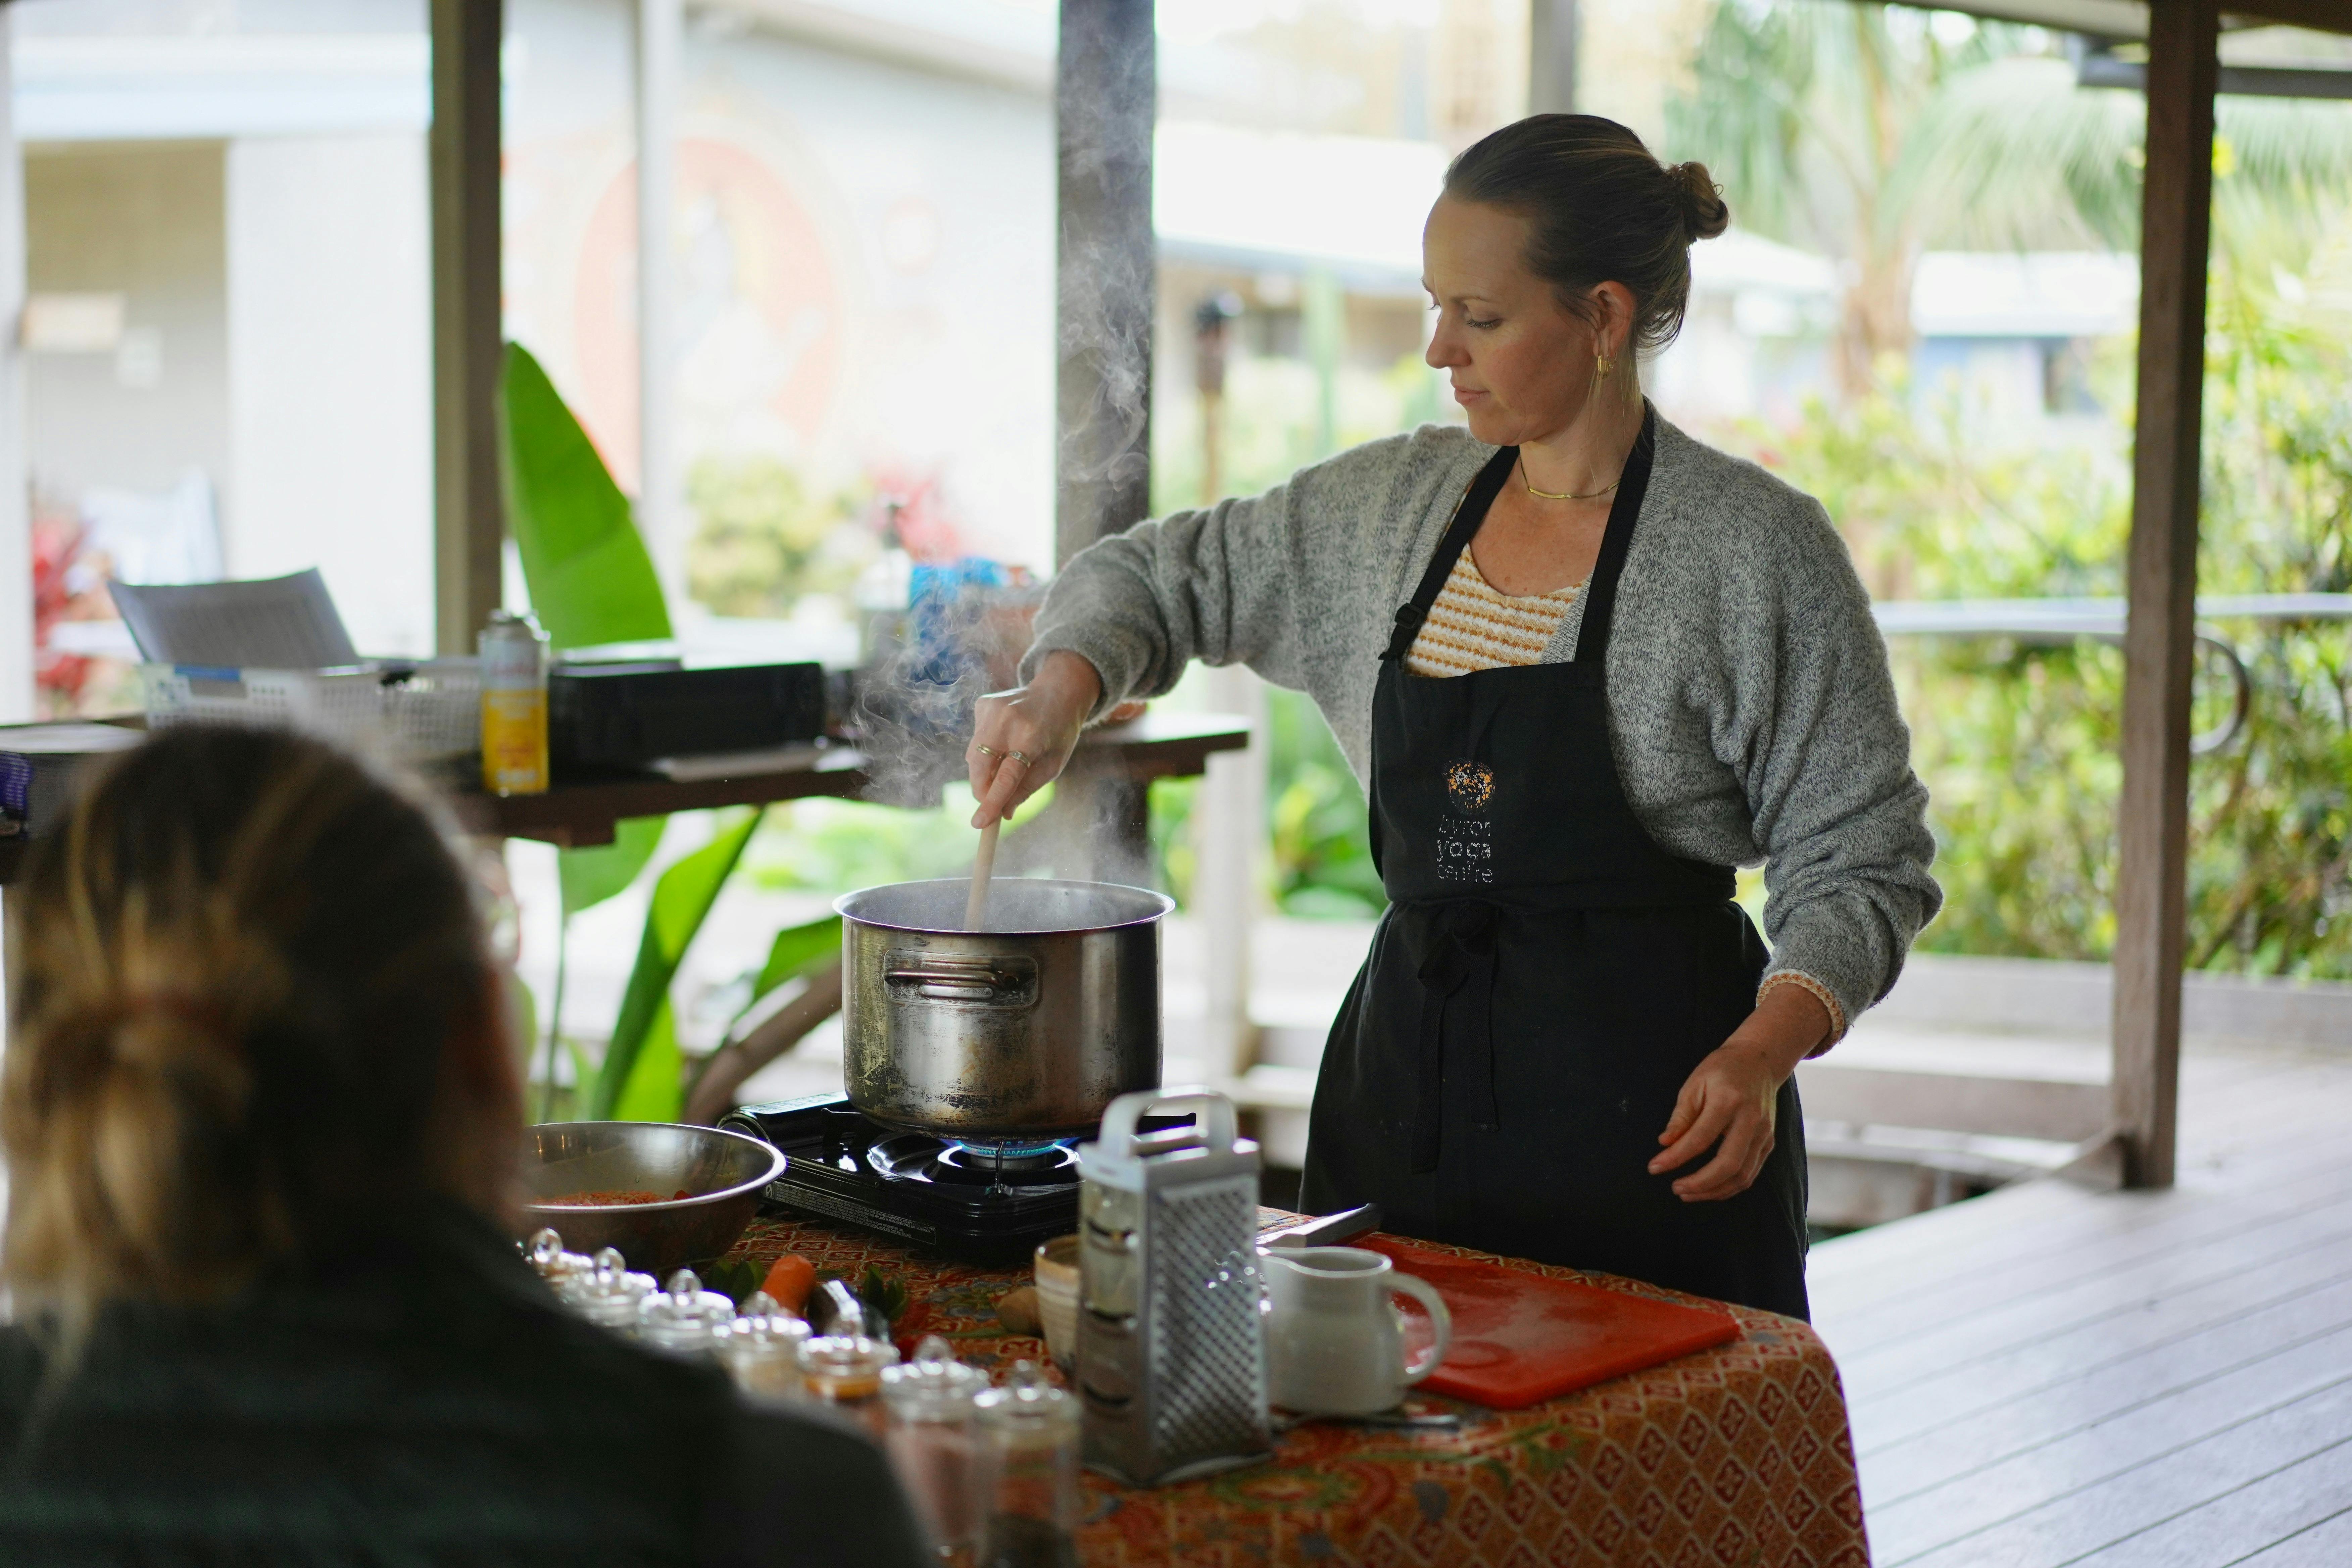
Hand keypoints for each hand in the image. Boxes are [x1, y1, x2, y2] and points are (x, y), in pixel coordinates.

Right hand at [967, 651, 1102, 826]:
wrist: (1058, 691)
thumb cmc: (1059, 733)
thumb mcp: (1052, 765)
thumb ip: (1026, 789)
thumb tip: (1002, 814)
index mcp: (1032, 736)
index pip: (1006, 776)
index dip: (992, 801)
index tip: (979, 823)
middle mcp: (1007, 719)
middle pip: (980, 766)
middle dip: (981, 789)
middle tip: (988, 804)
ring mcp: (991, 708)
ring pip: (973, 754)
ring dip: (983, 769)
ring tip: (1006, 762)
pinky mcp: (982, 704)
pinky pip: (975, 739)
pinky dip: (985, 749)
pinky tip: (1004, 739)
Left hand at [1648, 983, 1830, 1201]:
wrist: (1760, 1060)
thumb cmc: (1722, 1069)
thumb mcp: (1694, 1084)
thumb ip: (1681, 1117)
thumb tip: (1665, 1144)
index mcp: (1729, 1100)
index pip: (1700, 1138)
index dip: (1675, 1157)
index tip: (1654, 1167)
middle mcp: (1751, 1120)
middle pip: (1728, 1164)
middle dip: (1699, 1184)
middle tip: (1675, 1189)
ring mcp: (1764, 1133)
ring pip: (1742, 1176)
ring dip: (1714, 1191)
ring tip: (1688, 1193)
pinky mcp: (1769, 1142)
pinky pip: (1751, 1174)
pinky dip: (1729, 1186)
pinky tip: (1709, 1187)